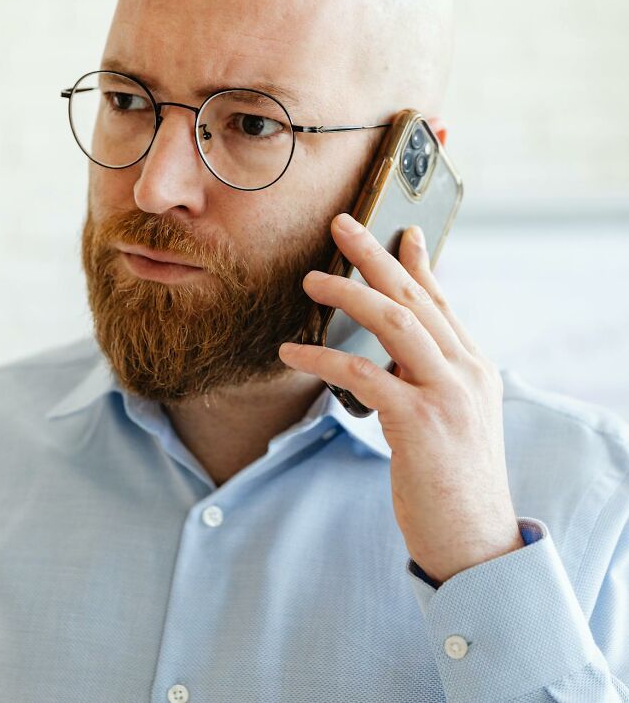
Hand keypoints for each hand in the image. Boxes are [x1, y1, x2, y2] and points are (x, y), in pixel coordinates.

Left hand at [278, 213, 524, 584]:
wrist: (475, 543)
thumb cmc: (453, 481)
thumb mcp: (454, 418)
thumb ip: (431, 376)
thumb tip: (396, 347)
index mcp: (475, 368)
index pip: (442, 301)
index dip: (417, 263)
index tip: (398, 230)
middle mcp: (466, 372)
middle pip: (415, 297)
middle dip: (374, 257)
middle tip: (340, 225)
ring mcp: (446, 395)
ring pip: (395, 322)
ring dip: (349, 294)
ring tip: (310, 280)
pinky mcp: (419, 423)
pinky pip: (363, 374)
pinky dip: (324, 358)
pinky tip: (292, 354)